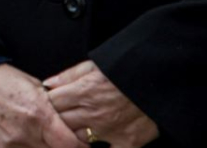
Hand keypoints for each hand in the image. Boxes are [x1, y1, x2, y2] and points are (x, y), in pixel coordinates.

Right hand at [0, 64, 85, 147]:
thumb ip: (54, 110)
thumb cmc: (2, 81)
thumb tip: (73, 127)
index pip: (71, 146)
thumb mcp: (34, 88)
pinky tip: (21, 142)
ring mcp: (7, 145)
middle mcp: (24, 134)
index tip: (82, 146)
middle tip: (57, 141)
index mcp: (39, 115)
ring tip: (37, 140)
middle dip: (58, 147)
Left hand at [44, 61, 158, 147]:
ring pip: (79, 139)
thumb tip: (47, 85)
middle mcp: (93, 113)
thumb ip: (68, 76)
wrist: (160, 80)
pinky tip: (98, 144)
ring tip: (82, 126)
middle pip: (62, 123)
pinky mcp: (127, 143)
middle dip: (59, 120)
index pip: (52, 103)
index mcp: (83, 92)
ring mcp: (109, 131)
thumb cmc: (124, 70)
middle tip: (63, 116)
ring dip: (76, 134)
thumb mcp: (94, 65)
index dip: (50, 103)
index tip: (52, 103)